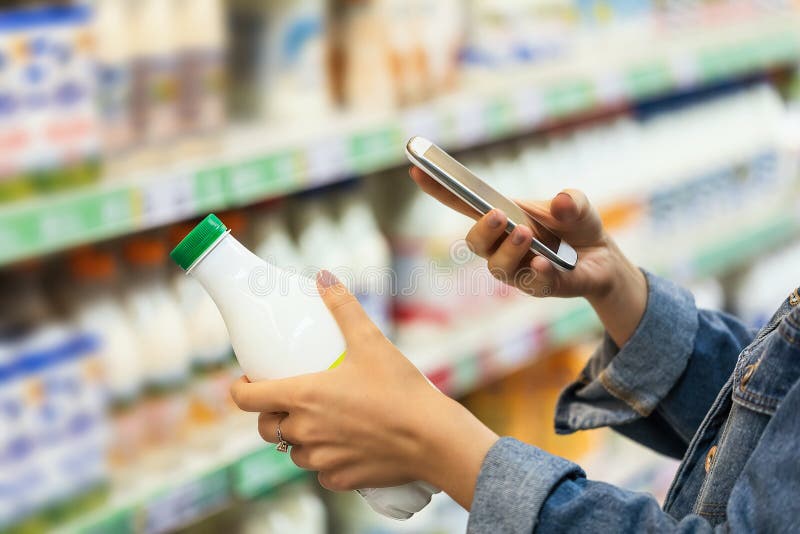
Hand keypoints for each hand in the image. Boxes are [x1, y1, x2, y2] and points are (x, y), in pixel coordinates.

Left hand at [230, 271, 497, 507]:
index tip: (249, 381)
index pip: (247, 400)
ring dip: (299, 438)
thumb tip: (324, 277)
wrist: (432, 439)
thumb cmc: (400, 389)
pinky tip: (344, 444)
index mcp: (303, 397)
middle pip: (266, 428)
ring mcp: (321, 459)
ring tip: (320, 421)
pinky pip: (320, 471)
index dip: (241, 390)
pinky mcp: (339, 479)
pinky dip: (325, 459)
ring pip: (293, 451)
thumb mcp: (371, 341)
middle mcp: (304, 432)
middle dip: (271, 414)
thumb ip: (343, 308)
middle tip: (290, 399)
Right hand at [409, 166, 646, 345]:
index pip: (462, 203)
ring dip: (509, 250)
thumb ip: (572, 201)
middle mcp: (500, 245)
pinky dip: (537, 272)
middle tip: (497, 215)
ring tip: (527, 234)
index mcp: (500, 216)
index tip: (417, 169)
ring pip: (497, 267)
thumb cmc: (576, 226)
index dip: (438, 189)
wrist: (603, 258)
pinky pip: (531, 284)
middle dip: (481, 230)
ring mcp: (516, 269)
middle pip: (474, 243)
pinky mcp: (538, 287)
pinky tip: (546, 263)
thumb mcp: (578, 205)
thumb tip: (562, 201)